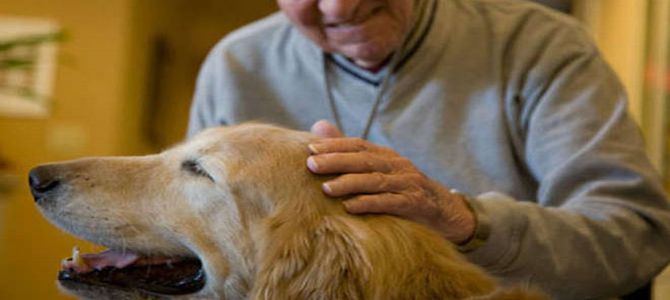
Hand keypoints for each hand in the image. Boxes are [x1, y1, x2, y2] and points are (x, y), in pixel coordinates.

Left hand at [307, 120, 475, 243]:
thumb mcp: (379, 172)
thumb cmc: (403, 191)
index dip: (335, 145)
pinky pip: (390, 203)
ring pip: (375, 181)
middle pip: (364, 160)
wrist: (445, 213)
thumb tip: (318, 126)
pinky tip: (350, 207)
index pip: (358, 145)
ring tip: (326, 188)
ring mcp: (408, 183)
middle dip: (336, 161)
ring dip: (349, 183)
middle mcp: (397, 165)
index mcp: (387, 156)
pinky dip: (370, 203)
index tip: (310, 148)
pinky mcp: (415, 204)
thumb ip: (349, 152)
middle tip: (311, 165)